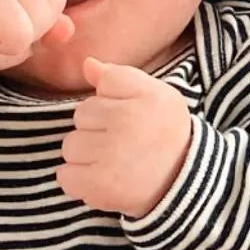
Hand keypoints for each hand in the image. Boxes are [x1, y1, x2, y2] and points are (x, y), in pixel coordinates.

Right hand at [0, 0, 73, 76]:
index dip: (42, 18)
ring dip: (20, 39)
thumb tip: (68, 27)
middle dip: (34, 29)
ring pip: (40, 19)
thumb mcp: (22, 34)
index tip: (13, 24)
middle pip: (54, 5)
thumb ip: (48, 27)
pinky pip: (21, 35)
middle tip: (0, 31)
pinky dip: (7, 46)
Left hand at [57, 57, 193, 216]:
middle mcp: (129, 123)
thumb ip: (120, 77)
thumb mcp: (154, 96)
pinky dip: (78, 180)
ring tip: (113, 162)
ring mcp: (113, 155)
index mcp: (148, 97)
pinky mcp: (101, 185)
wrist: (183, 183)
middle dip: (96, 127)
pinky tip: (101, 179)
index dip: (113, 99)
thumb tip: (87, 64)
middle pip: (82, 114)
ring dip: (86, 155)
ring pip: (71, 145)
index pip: (104, 83)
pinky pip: (65, 175)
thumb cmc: (164, 134)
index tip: (131, 115)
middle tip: (122, 142)